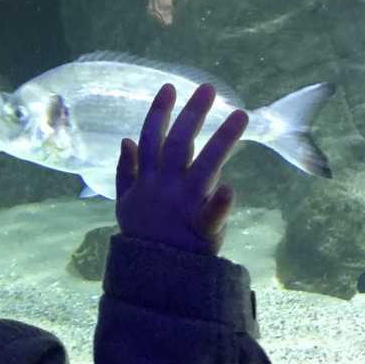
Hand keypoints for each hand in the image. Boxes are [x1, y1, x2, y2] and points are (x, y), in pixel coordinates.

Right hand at [115, 83, 248, 254]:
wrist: (151, 277)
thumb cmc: (143, 237)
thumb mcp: (124, 204)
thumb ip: (125, 172)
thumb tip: (124, 140)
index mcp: (147, 181)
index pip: (150, 139)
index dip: (159, 112)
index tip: (170, 87)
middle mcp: (165, 188)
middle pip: (178, 144)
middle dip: (192, 114)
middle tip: (208, 88)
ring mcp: (183, 207)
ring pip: (203, 167)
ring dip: (221, 140)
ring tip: (240, 115)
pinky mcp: (201, 229)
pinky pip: (211, 215)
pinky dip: (220, 204)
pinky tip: (230, 188)